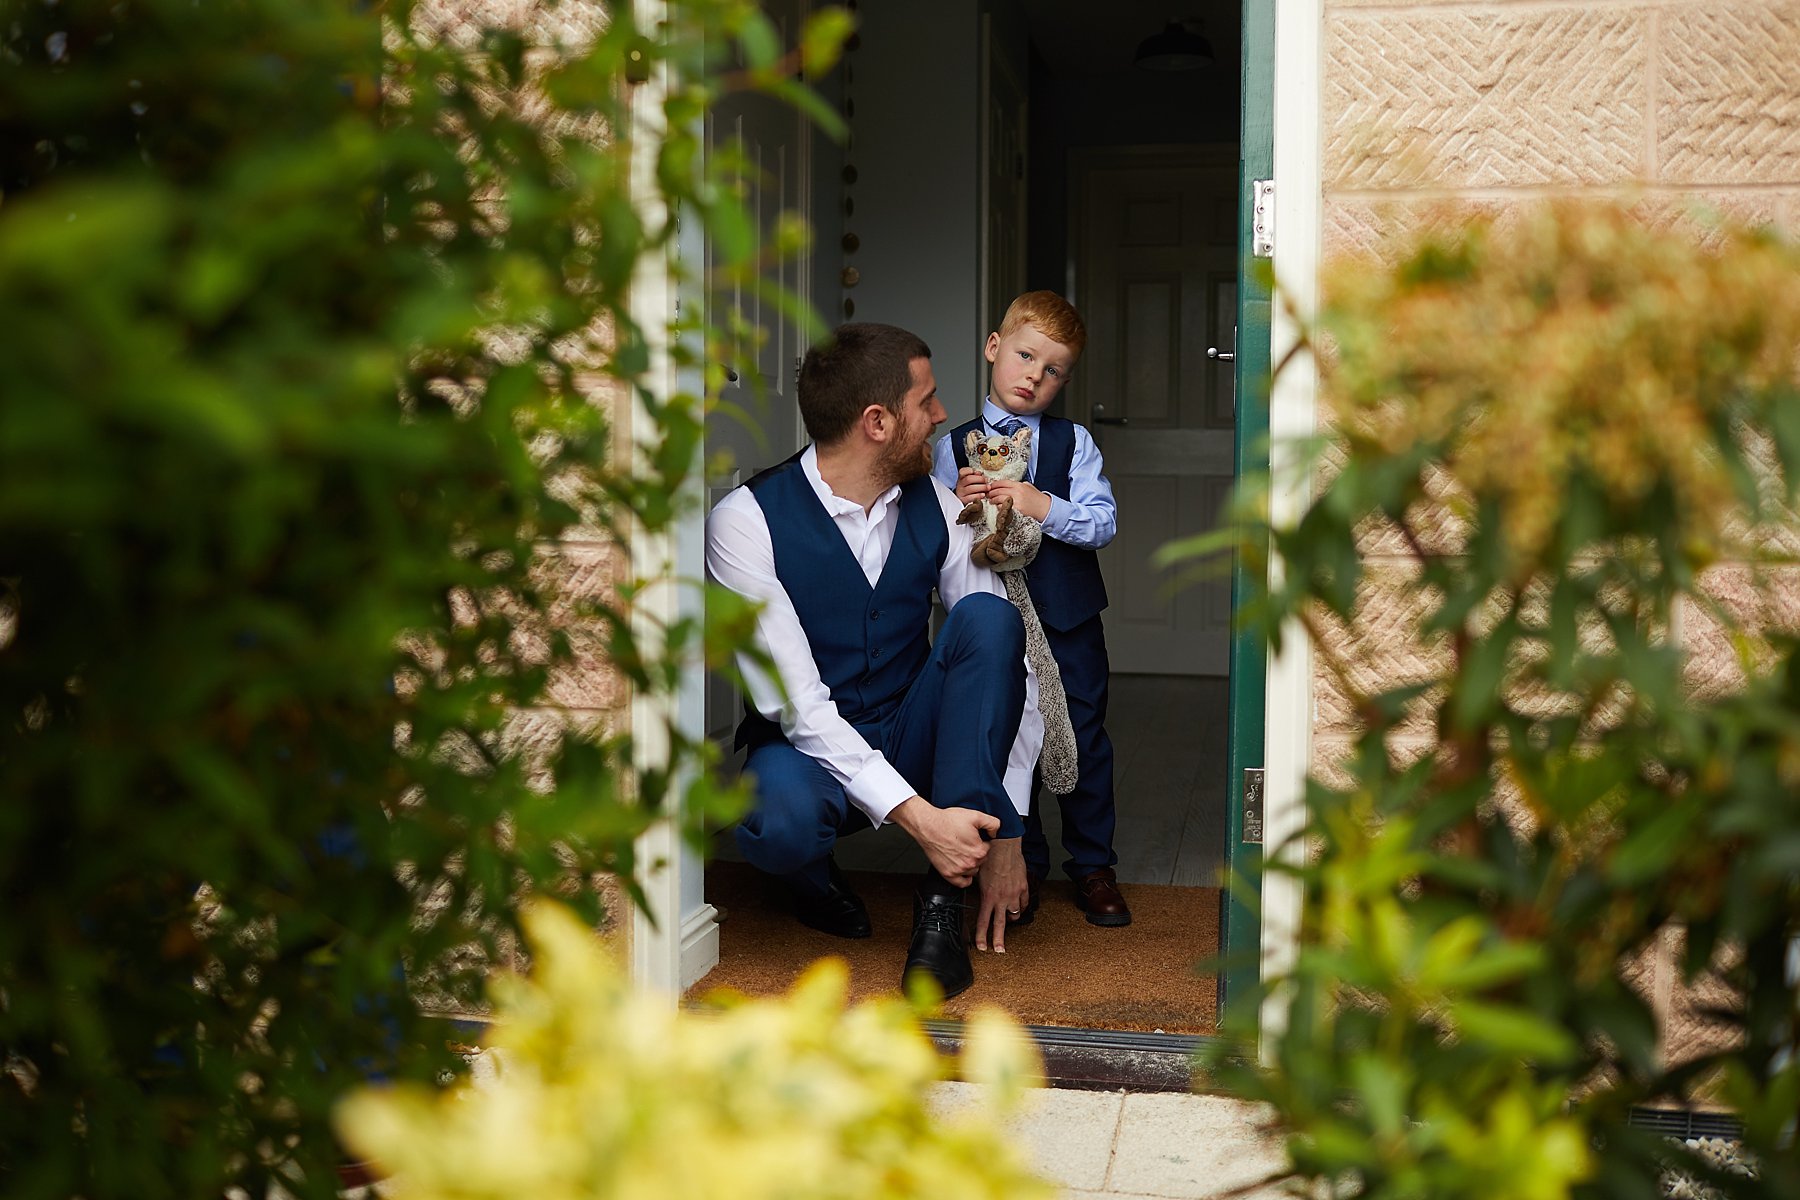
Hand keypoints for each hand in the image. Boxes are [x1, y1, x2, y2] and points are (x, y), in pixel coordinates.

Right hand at [889, 798, 997, 885]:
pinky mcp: (948, 874)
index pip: (988, 849)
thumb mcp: (974, 816)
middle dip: (976, 852)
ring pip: (973, 871)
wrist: (928, 826)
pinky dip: (964, 878)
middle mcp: (970, 863)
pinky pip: (962, 883)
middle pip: (981, 861)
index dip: (982, 841)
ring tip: (962, 852)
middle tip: (967, 843)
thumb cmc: (947, 821)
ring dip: (970, 863)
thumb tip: (996, 832)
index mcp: (979, 851)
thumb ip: (992, 823)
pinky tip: (962, 868)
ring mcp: (959, 870)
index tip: (974, 837)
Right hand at [954, 467, 988, 504]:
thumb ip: (976, 476)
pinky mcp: (964, 500)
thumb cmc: (971, 489)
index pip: (962, 471)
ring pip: (970, 488)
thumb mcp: (972, 481)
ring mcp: (961, 492)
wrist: (964, 500)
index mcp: (961, 478)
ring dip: (981, 487)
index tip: (978, 472)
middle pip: (968, 479)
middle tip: (986, 480)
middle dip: (980, 479)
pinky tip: (983, 494)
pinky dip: (978, 495)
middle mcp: (960, 485)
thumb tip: (980, 473)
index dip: (970, 470)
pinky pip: (971, 497)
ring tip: (988, 488)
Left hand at [975, 838, 1027, 952]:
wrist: (1004, 845)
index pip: (983, 922)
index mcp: (988, 896)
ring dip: (1011, 918)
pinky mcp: (1023, 887)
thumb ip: (978, 889)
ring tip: (1009, 919)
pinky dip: (1021, 906)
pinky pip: (1024, 903)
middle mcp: (1001, 898)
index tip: (981, 946)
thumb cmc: (989, 857)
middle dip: (999, 940)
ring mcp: (1014, 894)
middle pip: (1000, 925)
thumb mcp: (978, 875)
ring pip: (1015, 914)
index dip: (981, 936)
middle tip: (999, 951)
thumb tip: (976, 895)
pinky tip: (1018, 906)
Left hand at [986, 479, 1050, 521]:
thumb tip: (1006, 484)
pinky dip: (999, 507)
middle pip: (999, 491)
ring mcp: (1016, 502)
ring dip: (993, 500)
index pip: (1003, 482)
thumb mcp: (1028, 486)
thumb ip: (1018, 484)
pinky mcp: (1015, 510)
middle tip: (988, 494)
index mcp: (1019, 485)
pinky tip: (998, 506)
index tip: (990, 486)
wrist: (1044, 508)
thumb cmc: (1036, 498)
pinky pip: (1003, 507)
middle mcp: (1017, 492)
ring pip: (999, 499)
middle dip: (991, 492)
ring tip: (991, 500)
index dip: (994, 484)